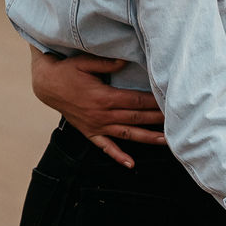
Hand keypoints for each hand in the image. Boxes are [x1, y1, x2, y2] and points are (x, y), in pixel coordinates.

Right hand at [30, 49, 164, 166]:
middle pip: (135, 118)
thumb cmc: (67, 71)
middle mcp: (102, 115)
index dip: (153, 102)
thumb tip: (126, 60)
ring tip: (167, 142)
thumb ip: (107, 63)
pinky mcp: (89, 132)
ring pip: (126, 134)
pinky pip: (105, 147)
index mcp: (104, 97)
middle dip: (157, 120)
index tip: (169, 102)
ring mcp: (96, 126)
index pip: (135, 101)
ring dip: (147, 138)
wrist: (46, 85)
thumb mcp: (85, 61)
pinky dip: (118, 156)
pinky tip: (131, 164)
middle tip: (178, 121)